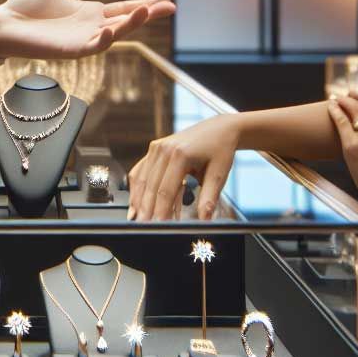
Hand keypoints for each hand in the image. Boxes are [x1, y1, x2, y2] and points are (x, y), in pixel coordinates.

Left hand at [0, 0, 174, 60]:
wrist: (3, 22)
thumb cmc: (26, 4)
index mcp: (90, 12)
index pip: (124, 8)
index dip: (144, 4)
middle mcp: (91, 27)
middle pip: (126, 21)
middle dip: (148, 14)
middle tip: (170, 6)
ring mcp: (82, 39)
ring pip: (115, 34)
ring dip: (131, 24)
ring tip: (147, 11)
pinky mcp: (70, 50)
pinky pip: (93, 47)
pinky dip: (104, 39)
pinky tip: (111, 27)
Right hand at [125, 114, 239, 220]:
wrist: (220, 128)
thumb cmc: (221, 150)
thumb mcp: (219, 174)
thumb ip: (209, 198)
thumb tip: (205, 220)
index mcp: (181, 154)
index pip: (166, 190)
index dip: (161, 210)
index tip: (159, 226)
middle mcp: (164, 149)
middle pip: (151, 186)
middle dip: (147, 209)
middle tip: (145, 228)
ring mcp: (157, 147)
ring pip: (142, 179)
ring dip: (138, 200)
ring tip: (138, 219)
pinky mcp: (154, 148)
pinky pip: (141, 170)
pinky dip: (137, 187)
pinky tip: (136, 203)